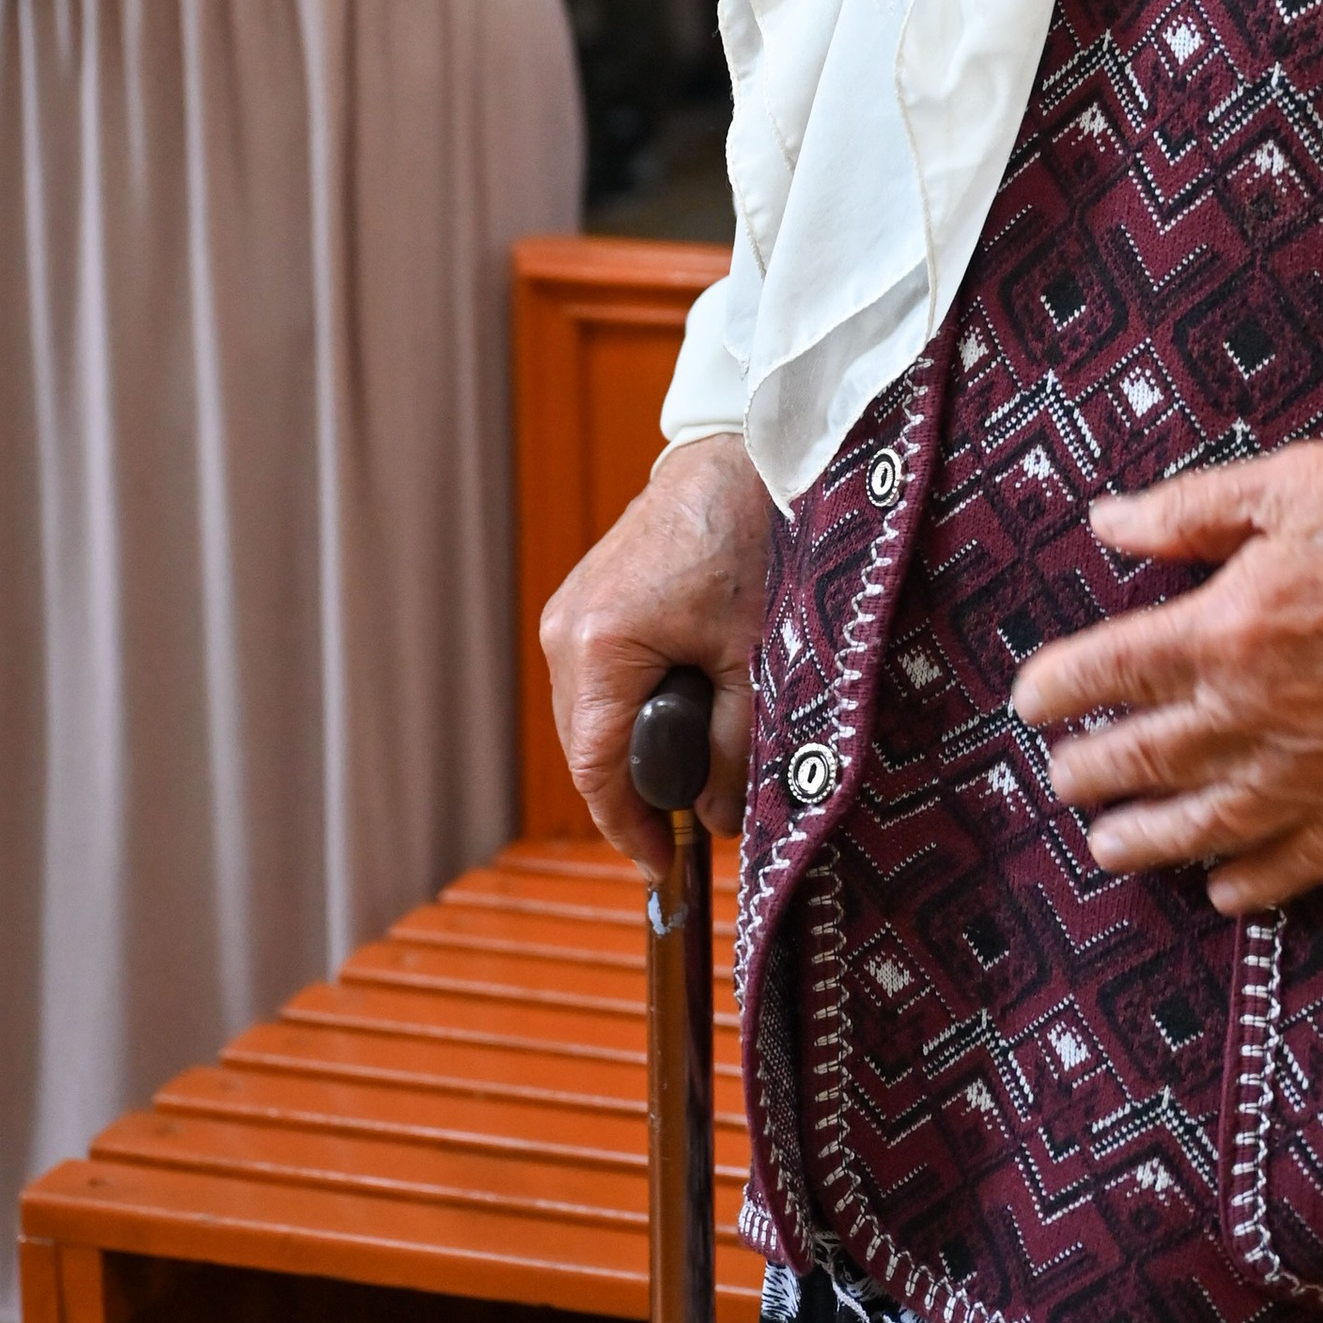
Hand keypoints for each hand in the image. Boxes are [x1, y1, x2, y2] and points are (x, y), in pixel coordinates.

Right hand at [543, 434, 769, 878]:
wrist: (740, 454)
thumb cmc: (754, 541)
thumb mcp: (756, 656)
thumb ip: (735, 746)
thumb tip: (717, 818)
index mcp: (598, 646)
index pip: (597, 771)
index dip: (628, 829)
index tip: (662, 868)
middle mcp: (565, 631)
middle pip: (587, 749)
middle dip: (635, 792)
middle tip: (690, 827)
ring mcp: (567, 611)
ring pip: (590, 717)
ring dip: (633, 748)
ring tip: (691, 772)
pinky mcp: (584, 598)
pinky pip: (596, 679)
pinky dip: (631, 705)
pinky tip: (677, 713)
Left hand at [1008, 432, 1322, 914]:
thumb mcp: (1286, 482)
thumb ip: (1187, 513)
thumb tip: (1106, 524)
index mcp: (1226, 626)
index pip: (1110, 672)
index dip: (1059, 690)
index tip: (1033, 702)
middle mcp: (1258, 708)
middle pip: (1145, 756)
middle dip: (1090, 771)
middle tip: (1063, 776)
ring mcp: (1317, 762)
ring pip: (1207, 823)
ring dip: (1146, 841)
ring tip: (1106, 847)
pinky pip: (1303, 856)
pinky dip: (1258, 883)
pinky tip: (1223, 892)